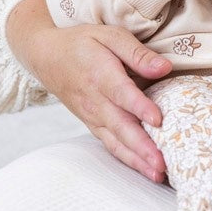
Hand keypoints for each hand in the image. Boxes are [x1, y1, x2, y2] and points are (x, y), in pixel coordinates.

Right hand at [29, 17, 171, 181]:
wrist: (46, 56)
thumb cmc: (83, 42)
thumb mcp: (109, 35)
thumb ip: (137, 53)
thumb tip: (165, 67)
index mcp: (100, 73)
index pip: (121, 93)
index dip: (139, 107)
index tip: (158, 119)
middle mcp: (95, 100)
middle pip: (120, 125)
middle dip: (142, 147)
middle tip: (162, 163)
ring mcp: (92, 115)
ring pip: (115, 141)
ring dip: (137, 159)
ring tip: (158, 174)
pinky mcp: (92, 124)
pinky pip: (110, 144)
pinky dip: (126, 159)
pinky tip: (144, 170)